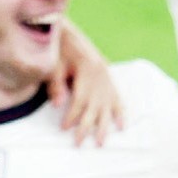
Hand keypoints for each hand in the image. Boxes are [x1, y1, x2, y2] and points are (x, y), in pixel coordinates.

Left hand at [52, 18, 122, 146]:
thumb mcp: (55, 64)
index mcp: (88, 69)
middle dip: (86, 126)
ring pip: (107, 106)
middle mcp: (101, 75)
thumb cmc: (60, 50)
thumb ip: (56, 84)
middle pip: (94, 106)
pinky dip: (120, 112)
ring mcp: (108, 78)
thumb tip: (56, 104)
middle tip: (79, 143)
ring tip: (101, 142)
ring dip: (104, 125)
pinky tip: (122, 126)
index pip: (80, 99)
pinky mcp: (110, 79)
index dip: (72, 114)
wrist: (69, 34)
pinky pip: (118, 98)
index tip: (64, 128)